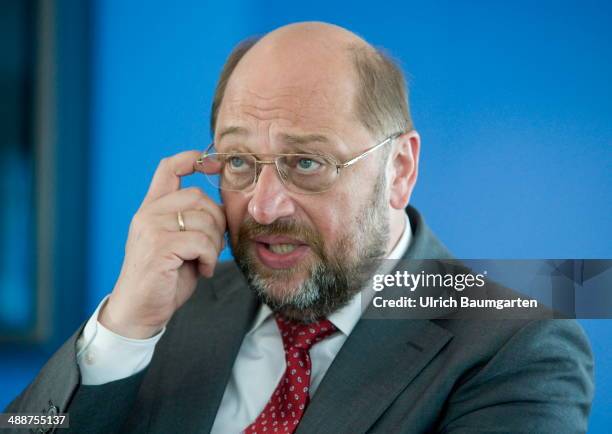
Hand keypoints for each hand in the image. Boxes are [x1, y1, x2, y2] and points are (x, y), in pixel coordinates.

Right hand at [98, 151, 225, 337]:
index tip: (214, 163)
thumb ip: (191, 221)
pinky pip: (201, 241)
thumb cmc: (164, 279)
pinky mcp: (159, 247)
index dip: (193, 159)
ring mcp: (151, 228)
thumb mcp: (178, 243)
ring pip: (204, 220)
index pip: (168, 168)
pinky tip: (202, 270)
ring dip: (214, 244)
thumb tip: (222, 209)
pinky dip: (210, 258)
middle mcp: (148, 213)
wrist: (139, 310)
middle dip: (216, 221)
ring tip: (204, 261)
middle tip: (212, 246)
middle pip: (198, 196)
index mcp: (152, 208)